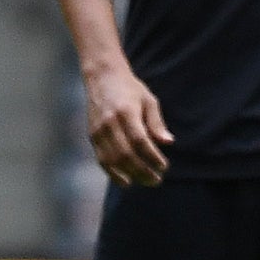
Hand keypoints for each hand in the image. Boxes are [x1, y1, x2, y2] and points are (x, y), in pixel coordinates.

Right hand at [84, 65, 172, 185]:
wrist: (102, 78)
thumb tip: (168, 143)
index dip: (152, 156)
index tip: (164, 167)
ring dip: (129, 174)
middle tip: (157, 180)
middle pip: (125, 154)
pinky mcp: (91, 136)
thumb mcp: (149, 101)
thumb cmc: (131, 90)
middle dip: (142, 170)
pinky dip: (113, 173)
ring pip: (112, 160)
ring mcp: (98, 131)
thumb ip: (157, 123)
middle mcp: (109, 123)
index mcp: (126, 112)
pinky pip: (101, 159)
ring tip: (146, 181)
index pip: (140, 141)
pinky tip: (126, 181)